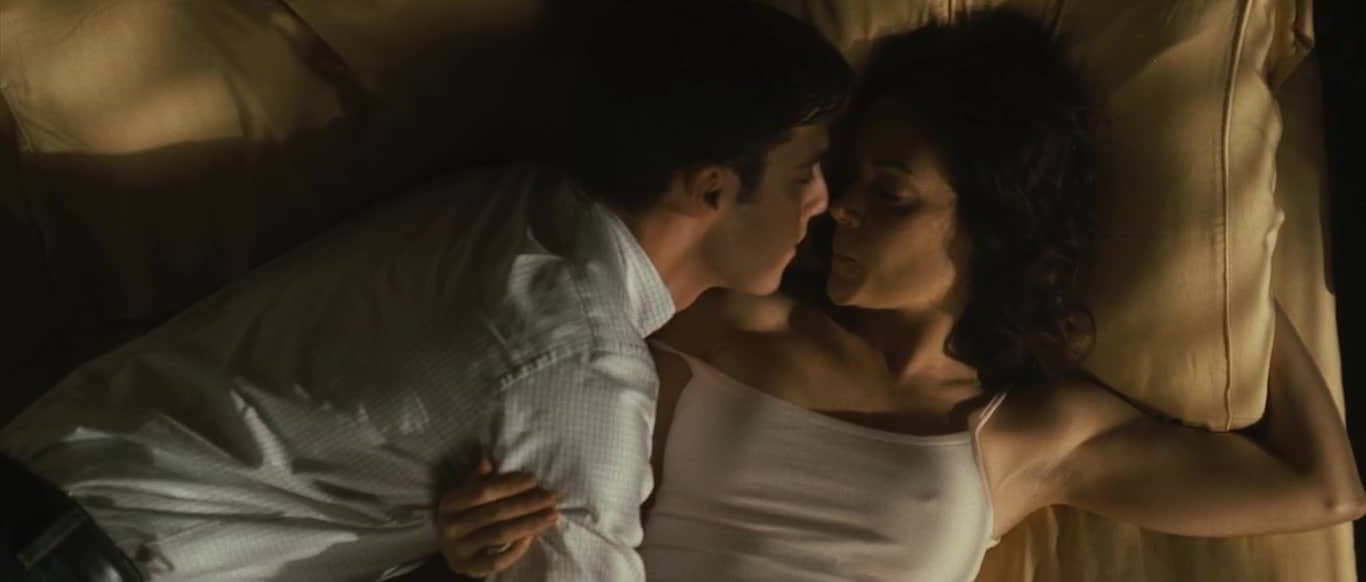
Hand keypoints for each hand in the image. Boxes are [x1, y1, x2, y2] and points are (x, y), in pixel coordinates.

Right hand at [436, 454, 559, 576]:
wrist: (448, 549)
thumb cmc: (463, 515)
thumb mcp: (464, 495)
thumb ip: (476, 479)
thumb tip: (487, 460)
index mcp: (450, 504)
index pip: (483, 492)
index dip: (509, 485)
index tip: (534, 480)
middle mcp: (451, 527)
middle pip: (495, 513)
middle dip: (527, 504)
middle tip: (552, 497)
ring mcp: (458, 550)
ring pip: (500, 535)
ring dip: (530, 524)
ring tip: (552, 515)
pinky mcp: (469, 568)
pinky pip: (497, 561)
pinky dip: (516, 550)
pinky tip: (533, 537)